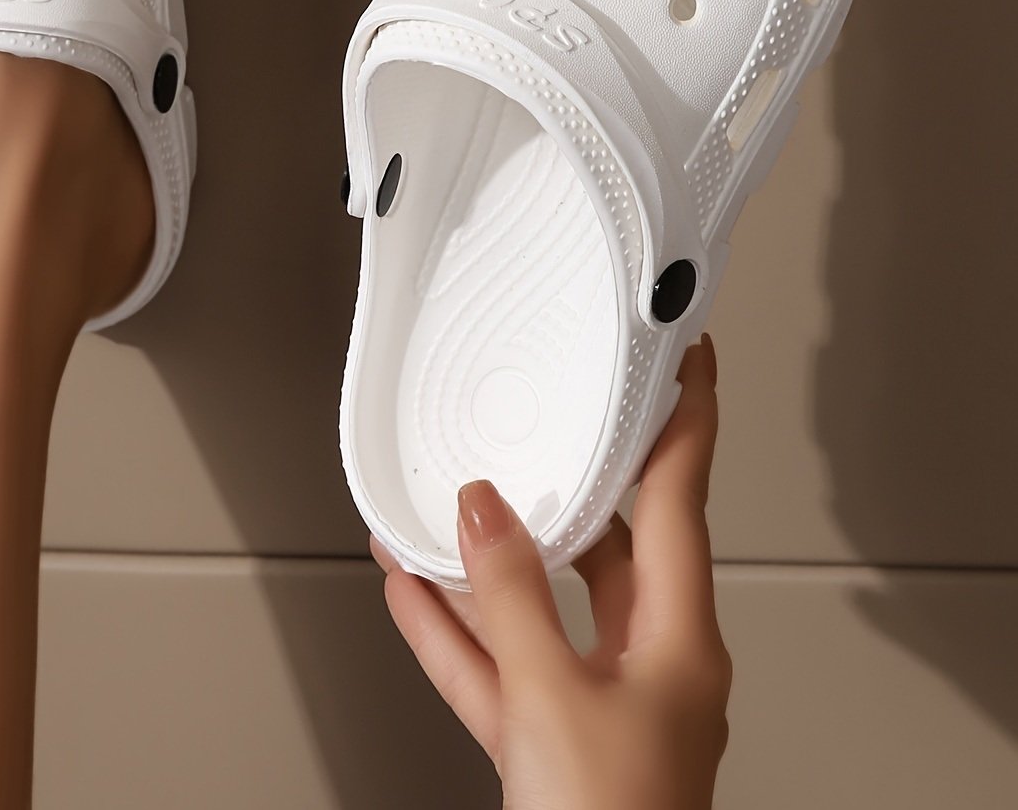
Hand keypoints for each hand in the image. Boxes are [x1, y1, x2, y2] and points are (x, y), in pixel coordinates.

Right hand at [374, 335, 729, 809]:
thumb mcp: (551, 696)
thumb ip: (511, 596)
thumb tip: (483, 510)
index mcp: (680, 639)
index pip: (682, 497)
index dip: (684, 418)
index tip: (685, 357)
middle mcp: (650, 661)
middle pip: (610, 545)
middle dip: (570, 485)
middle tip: (552, 421)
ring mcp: (597, 700)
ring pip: (540, 604)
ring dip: (489, 557)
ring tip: (444, 502)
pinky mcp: (549, 739)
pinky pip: (497, 662)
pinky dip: (455, 625)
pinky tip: (412, 587)